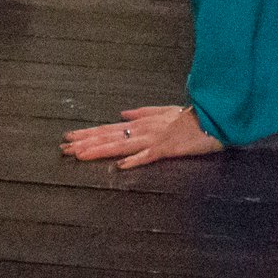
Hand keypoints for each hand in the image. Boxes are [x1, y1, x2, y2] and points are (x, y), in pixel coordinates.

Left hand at [62, 104, 222, 169]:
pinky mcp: (168, 149)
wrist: (214, 117)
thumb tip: (122, 114)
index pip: (108, 129)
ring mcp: (153, 139)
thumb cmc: (190, 117)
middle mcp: (142, 130)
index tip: (69, 137)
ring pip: (121, 145)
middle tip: (63, 148)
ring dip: (99, 150)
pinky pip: (148, 156)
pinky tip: (119, 166)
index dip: (87, 133)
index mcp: (140, 124)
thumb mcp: (163, 111)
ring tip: (80, 155)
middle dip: (85, 143)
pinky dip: (134, 160)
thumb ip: (142, 113)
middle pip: (108, 137)